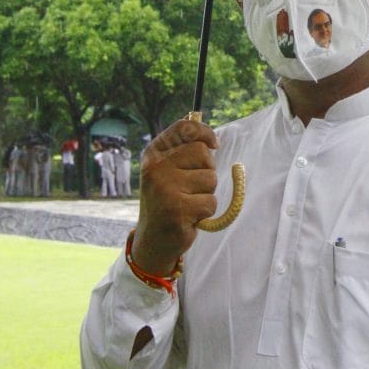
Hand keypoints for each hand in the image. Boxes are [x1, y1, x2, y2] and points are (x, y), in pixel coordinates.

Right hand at [130, 118, 219, 274]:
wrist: (153, 240)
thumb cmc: (168, 201)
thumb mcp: (168, 171)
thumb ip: (184, 152)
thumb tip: (212, 140)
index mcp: (153, 155)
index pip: (184, 128)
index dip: (204, 132)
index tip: (214, 144)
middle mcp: (156, 168)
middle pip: (203, 153)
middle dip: (206, 171)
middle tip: (192, 188)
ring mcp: (165, 189)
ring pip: (210, 179)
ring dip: (206, 193)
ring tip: (189, 203)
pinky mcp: (177, 210)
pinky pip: (211, 202)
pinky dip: (206, 211)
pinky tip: (189, 217)